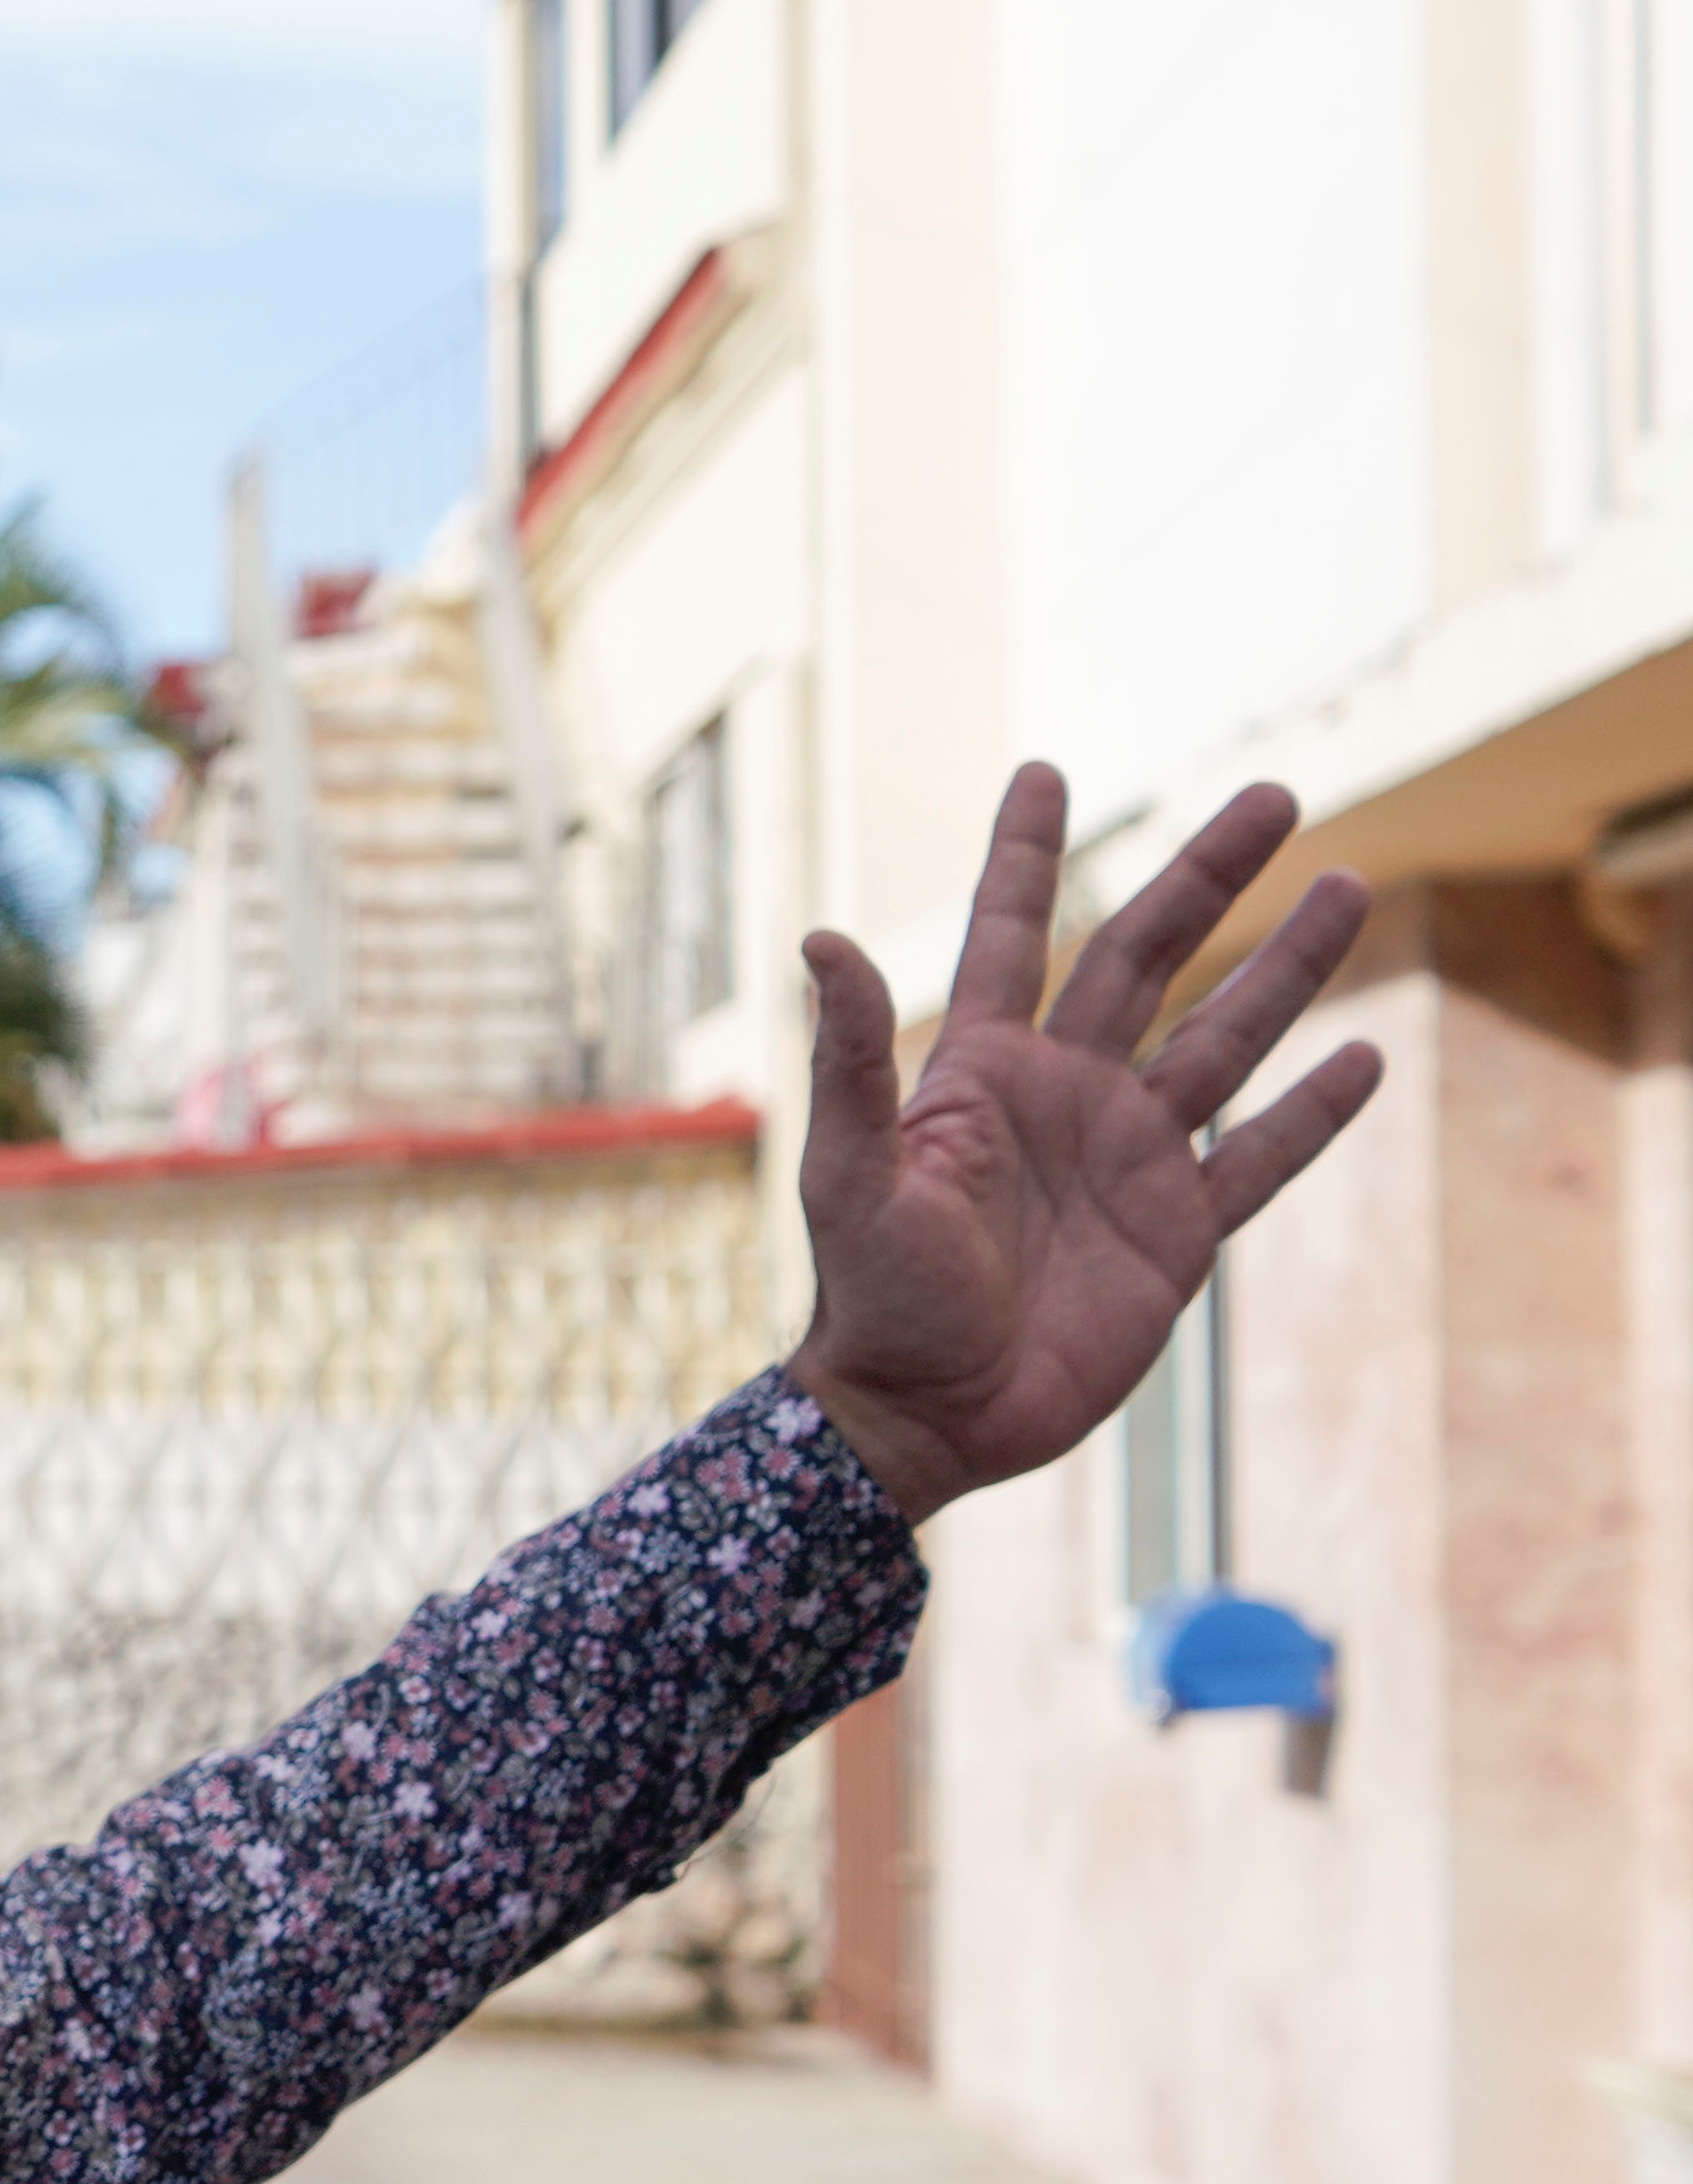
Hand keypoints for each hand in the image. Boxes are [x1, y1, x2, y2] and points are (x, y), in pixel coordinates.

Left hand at [786, 764, 1376, 1523]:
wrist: (928, 1413)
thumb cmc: (871, 1295)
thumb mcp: (850, 1172)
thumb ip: (850, 1060)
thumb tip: (821, 935)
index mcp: (981, 1072)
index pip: (1008, 933)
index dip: (1024, 855)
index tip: (1042, 771)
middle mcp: (1063, 1095)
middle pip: (1147, 957)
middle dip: (1208, 877)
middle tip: (1274, 792)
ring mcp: (1129, 1158)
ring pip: (1224, 1038)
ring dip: (1287, 968)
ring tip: (1347, 886)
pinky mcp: (1179, 1233)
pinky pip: (1260, 1158)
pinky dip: (1311, 1111)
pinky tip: (1362, 1055)